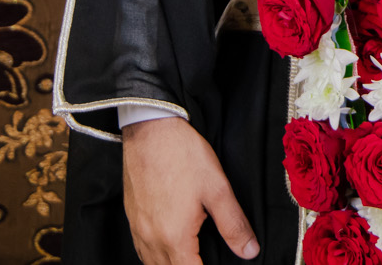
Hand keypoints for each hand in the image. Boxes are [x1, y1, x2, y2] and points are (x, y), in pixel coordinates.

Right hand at [122, 116, 259, 263]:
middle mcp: (151, 239)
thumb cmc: (183, 155)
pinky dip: (156, 256)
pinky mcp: (132, 218)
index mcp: (174, 237)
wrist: (151, 130)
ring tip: (192, 256)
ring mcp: (138, 229)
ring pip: (152, 264)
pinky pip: (142, 250)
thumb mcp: (217, 189)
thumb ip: (233, 224)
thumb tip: (249, 251)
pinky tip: (169, 246)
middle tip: (206, 259)